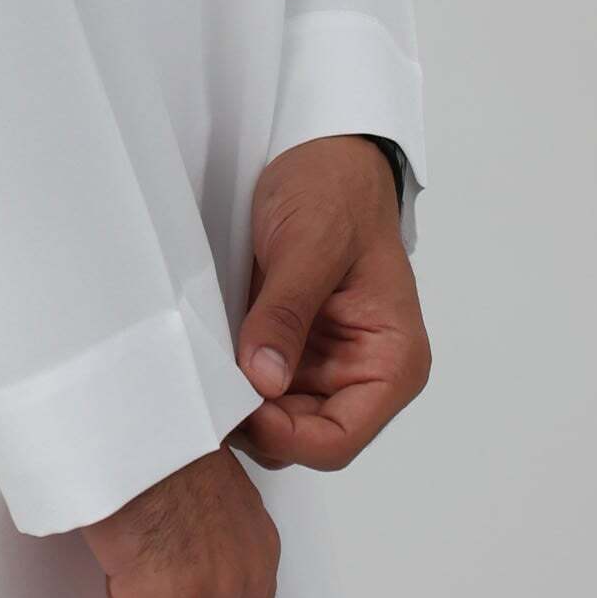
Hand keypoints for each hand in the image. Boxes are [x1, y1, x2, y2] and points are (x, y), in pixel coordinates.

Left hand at [233, 134, 430, 472]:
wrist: (323, 156)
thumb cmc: (335, 191)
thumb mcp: (310, 245)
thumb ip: (286, 313)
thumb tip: (263, 380)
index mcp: (391, 361)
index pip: (337, 441)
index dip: (284, 435)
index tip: (235, 404)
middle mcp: (363, 376)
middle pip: (303, 440)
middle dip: (255, 423)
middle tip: (205, 388)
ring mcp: (325, 368)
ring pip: (275, 424)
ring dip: (239, 405)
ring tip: (204, 368)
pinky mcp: (292, 353)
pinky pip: (259, 391)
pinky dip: (232, 383)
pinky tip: (209, 358)